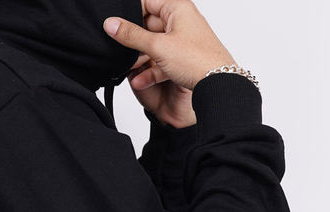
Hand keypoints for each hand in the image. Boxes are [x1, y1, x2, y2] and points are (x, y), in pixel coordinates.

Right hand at [103, 0, 236, 127]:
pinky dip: (152, 69)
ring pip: (154, 44)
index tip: (116, 26)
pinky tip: (140, 79)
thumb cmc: (197, 60)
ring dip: (141, 58)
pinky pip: (162, 59)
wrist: (218, 85)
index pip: (147, 2)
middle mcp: (181, 21)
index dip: (130, 14)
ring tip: (131, 68)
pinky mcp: (184, 58)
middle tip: (122, 50)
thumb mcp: (158, 46)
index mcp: (177, 8)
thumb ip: (132, 36)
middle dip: (135, 40)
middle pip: (149, 24)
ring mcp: (183, 40)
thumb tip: (111, 24)